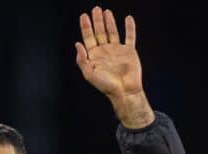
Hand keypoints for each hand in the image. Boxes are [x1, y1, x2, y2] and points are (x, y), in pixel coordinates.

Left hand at [76, 7, 153, 127]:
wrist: (124, 91)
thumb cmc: (106, 86)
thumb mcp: (89, 74)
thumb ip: (82, 60)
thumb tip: (77, 44)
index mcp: (95, 56)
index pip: (88, 38)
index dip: (86, 27)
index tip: (84, 16)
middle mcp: (105, 51)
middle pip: (100, 32)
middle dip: (97, 21)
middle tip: (95, 9)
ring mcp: (117, 50)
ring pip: (113, 32)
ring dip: (109, 22)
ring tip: (106, 12)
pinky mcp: (129, 52)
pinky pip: (130, 37)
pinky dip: (130, 28)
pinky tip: (128, 19)